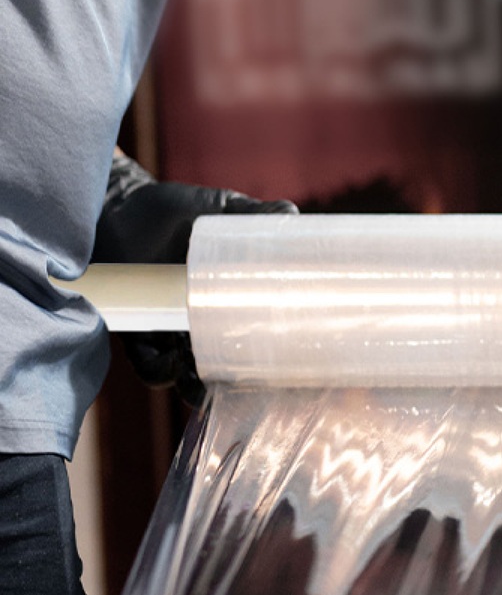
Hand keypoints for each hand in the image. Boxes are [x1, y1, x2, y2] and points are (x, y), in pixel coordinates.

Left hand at [94, 152, 296, 405]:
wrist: (117, 205)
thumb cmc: (169, 209)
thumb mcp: (218, 210)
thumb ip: (253, 214)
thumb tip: (292, 212)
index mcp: (224, 301)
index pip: (254, 340)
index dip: (270, 361)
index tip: (291, 370)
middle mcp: (197, 323)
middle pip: (223, 368)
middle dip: (235, 386)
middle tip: (252, 389)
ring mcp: (166, 331)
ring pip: (185, 376)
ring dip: (197, 388)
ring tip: (209, 383)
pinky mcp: (135, 332)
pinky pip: (149, 367)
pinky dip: (163, 372)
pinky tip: (175, 362)